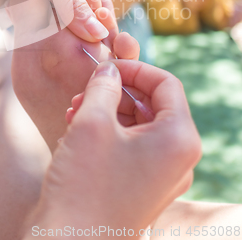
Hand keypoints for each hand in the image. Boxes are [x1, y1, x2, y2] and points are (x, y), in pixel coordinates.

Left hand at [0, 0, 117, 44]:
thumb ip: (72, 6)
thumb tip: (98, 34)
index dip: (102, 20)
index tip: (103, 45)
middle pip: (81, 13)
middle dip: (77, 29)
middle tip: (71, 44)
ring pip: (61, 24)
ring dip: (54, 32)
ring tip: (39, 31)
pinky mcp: (26, 9)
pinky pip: (40, 27)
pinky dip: (36, 31)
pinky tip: (24, 29)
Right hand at [26, 60, 200, 234]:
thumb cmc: (84, 185)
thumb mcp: (92, 122)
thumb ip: (104, 85)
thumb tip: (110, 69)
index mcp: (179, 139)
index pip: (166, 83)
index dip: (135, 69)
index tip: (107, 66)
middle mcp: (178, 158)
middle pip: (153, 104)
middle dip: (117, 91)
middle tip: (84, 91)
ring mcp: (162, 175)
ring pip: (140, 124)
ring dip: (108, 110)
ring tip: (75, 111)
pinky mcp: (144, 186)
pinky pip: (133, 146)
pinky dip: (109, 132)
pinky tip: (78, 130)